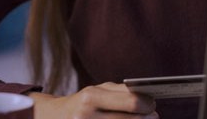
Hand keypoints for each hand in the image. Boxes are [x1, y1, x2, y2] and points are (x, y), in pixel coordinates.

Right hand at [29, 83, 157, 118]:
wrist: (53, 118)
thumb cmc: (82, 103)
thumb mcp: (97, 91)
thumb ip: (121, 92)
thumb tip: (149, 99)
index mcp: (91, 98)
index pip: (132, 102)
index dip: (147, 104)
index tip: (153, 104)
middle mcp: (87, 116)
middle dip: (146, 118)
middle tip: (154, 116)